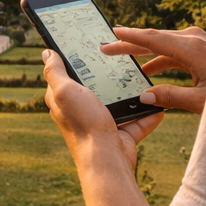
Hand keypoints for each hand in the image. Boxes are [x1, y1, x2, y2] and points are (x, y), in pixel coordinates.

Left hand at [43, 49, 162, 168]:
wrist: (107, 160)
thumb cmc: (83, 124)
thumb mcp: (65, 92)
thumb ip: (55, 72)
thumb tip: (47, 54)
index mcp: (65, 101)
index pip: (66, 77)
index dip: (75, 61)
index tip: (89, 45)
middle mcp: (82, 113)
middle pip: (97, 88)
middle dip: (109, 76)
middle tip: (122, 58)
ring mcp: (103, 124)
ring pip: (120, 104)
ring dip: (133, 94)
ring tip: (145, 77)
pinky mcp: (122, 135)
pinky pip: (138, 121)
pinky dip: (149, 114)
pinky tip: (159, 102)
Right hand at [100, 26, 205, 113]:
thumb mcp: (201, 101)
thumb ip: (171, 97)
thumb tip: (144, 96)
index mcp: (191, 48)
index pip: (153, 39)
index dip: (130, 38)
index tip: (111, 34)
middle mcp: (194, 39)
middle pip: (155, 38)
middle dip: (130, 44)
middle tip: (107, 47)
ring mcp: (200, 42)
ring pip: (164, 44)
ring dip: (144, 52)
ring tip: (123, 58)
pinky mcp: (204, 48)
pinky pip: (175, 50)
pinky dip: (160, 58)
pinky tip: (149, 70)